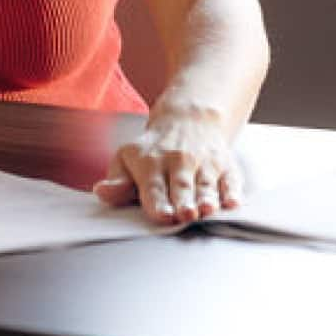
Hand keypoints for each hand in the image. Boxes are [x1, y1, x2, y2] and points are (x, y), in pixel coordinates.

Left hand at [93, 109, 243, 224]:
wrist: (189, 120)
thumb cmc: (152, 150)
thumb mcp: (127, 159)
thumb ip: (118, 181)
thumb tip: (102, 192)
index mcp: (150, 164)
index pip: (153, 188)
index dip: (158, 203)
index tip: (161, 216)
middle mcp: (179, 162)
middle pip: (181, 187)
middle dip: (183, 201)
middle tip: (184, 215)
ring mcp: (204, 163)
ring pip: (206, 185)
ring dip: (207, 198)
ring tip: (206, 209)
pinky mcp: (226, 166)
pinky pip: (231, 180)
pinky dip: (232, 191)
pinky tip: (232, 202)